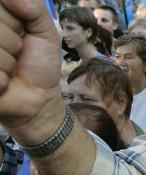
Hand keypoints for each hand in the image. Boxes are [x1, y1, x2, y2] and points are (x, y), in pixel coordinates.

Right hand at [0, 0, 62, 144]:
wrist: (38, 98)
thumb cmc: (40, 63)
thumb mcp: (46, 31)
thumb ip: (34, 9)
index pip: (2, 8)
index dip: (15, 20)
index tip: (22, 31)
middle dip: (13, 42)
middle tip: (18, 52)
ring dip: (9, 62)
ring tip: (11, 68)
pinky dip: (3, 78)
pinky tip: (4, 82)